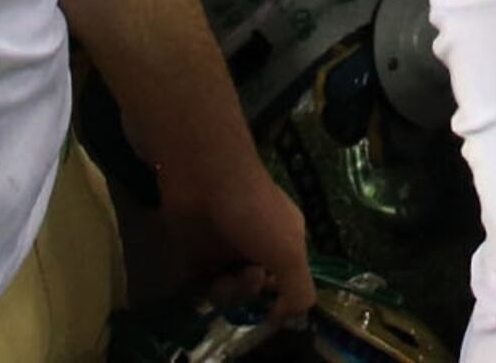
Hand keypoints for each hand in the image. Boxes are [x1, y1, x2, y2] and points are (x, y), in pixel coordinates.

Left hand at [156, 147, 313, 325]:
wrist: (204, 176)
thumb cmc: (254, 211)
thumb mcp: (290, 252)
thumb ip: (299, 291)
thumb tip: (290, 319)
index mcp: (286, 240)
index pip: (289, 282)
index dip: (281, 299)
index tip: (272, 308)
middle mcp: (257, 245)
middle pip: (257, 289)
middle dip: (252, 291)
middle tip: (247, 275)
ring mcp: (225, 248)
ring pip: (229, 290)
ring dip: (228, 292)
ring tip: (222, 277)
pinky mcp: (196, 251)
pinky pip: (201, 284)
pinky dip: (203, 288)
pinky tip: (205, 278)